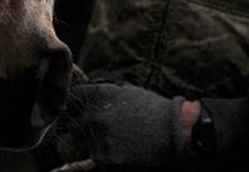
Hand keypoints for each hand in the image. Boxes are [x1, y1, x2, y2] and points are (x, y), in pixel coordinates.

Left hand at [61, 80, 185, 167]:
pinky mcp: (105, 156)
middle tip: (102, 129)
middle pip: (74, 123)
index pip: (73, 98)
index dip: (77, 104)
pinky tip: (123, 149)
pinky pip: (97, 156)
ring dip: (96, 142)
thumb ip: (102, 93)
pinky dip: (107, 155)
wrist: (174, 131)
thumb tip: (86, 96)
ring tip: (118, 139)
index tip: (82, 110)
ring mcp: (99, 137)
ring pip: (85, 142)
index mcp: (98, 94)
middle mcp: (94, 115)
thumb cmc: (152, 109)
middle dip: (83, 126)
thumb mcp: (126, 91)